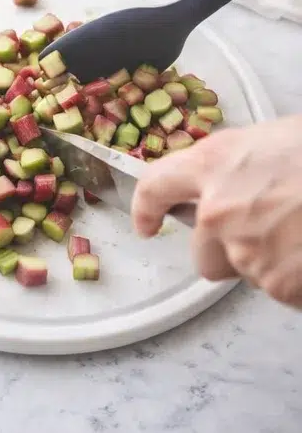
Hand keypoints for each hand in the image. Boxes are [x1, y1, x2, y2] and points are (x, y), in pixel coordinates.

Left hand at [132, 115, 301, 305]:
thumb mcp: (280, 142)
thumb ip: (244, 168)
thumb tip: (237, 184)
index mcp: (216, 163)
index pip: (157, 187)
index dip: (147, 208)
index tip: (146, 222)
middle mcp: (219, 209)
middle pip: (202, 256)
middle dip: (228, 252)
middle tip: (273, 232)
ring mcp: (246, 251)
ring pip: (246, 273)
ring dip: (272, 261)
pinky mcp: (276, 284)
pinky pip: (281, 290)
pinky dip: (297, 279)